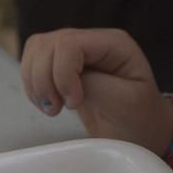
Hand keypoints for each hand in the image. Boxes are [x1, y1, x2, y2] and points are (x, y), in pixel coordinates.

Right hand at [19, 27, 172, 154]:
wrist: (137, 131)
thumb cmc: (139, 119)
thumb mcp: (128, 104)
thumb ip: (96, 86)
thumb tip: (68, 79)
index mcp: (113, 44)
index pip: (70, 43)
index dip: (62, 74)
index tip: (72, 103)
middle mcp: (92, 41)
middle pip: (47, 45)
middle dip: (45, 81)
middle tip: (59, 109)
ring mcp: (74, 51)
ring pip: (35, 50)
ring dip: (36, 84)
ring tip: (54, 108)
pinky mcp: (60, 64)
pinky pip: (32, 64)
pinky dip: (34, 87)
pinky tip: (49, 104)